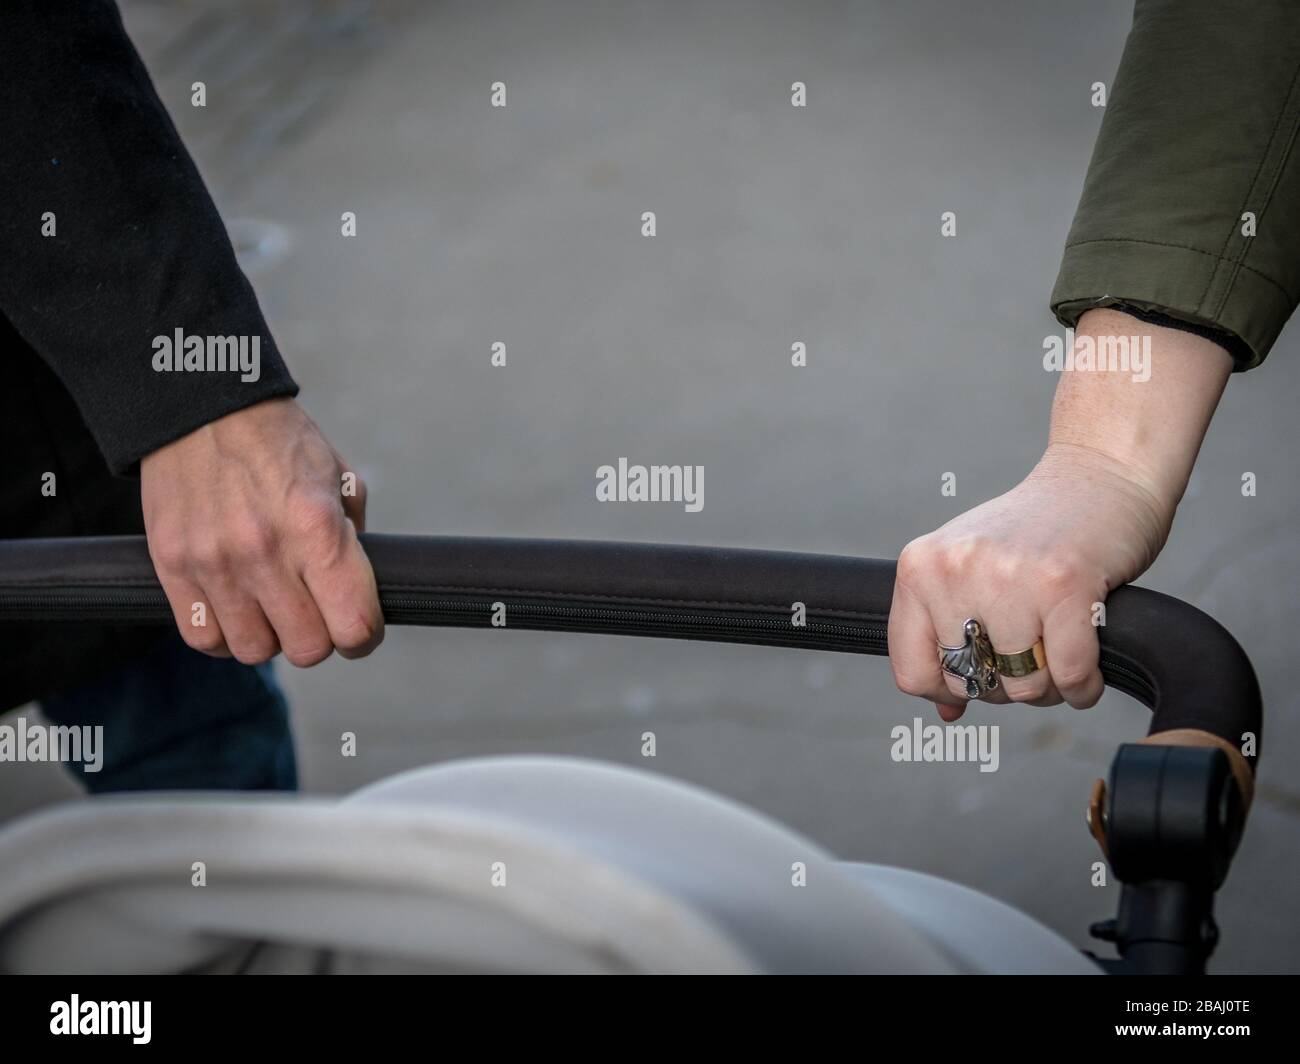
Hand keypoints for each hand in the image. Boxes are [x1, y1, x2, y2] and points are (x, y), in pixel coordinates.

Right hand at [141, 397, 382, 665]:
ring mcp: (214, 562)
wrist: (201, 407)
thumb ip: (354, 539)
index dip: (365, 635)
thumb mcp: (340, 478)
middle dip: (320, 637)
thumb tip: (357, 593)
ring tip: (273, 607)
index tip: (361, 627)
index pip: (353, 625)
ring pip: (255, 651)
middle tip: (316, 611)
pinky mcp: (172, 566)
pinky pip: (203, 638)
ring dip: (271, 637)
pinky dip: (224, 634)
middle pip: (307, 649)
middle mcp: (265, 551)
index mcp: (316, 527)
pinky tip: (237, 609)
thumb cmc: (278, 442)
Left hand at [889, 443, 1173, 719]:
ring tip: (1059, 651)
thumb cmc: (1034, 535)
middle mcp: (955, 569)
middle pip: (970, 684)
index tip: (979, 677)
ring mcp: (1008, 576)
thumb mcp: (969, 571)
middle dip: (1006, 686)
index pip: (911, 671)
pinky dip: (1084, 687)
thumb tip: (946, 715)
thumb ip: (945, 635)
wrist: (1100, 477)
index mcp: (920, 567)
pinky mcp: (1065, 584)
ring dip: (1050, 687)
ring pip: (1022, 686)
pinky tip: (1089, 667)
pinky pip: (1069, 676)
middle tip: (1032, 655)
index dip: (948, 691)